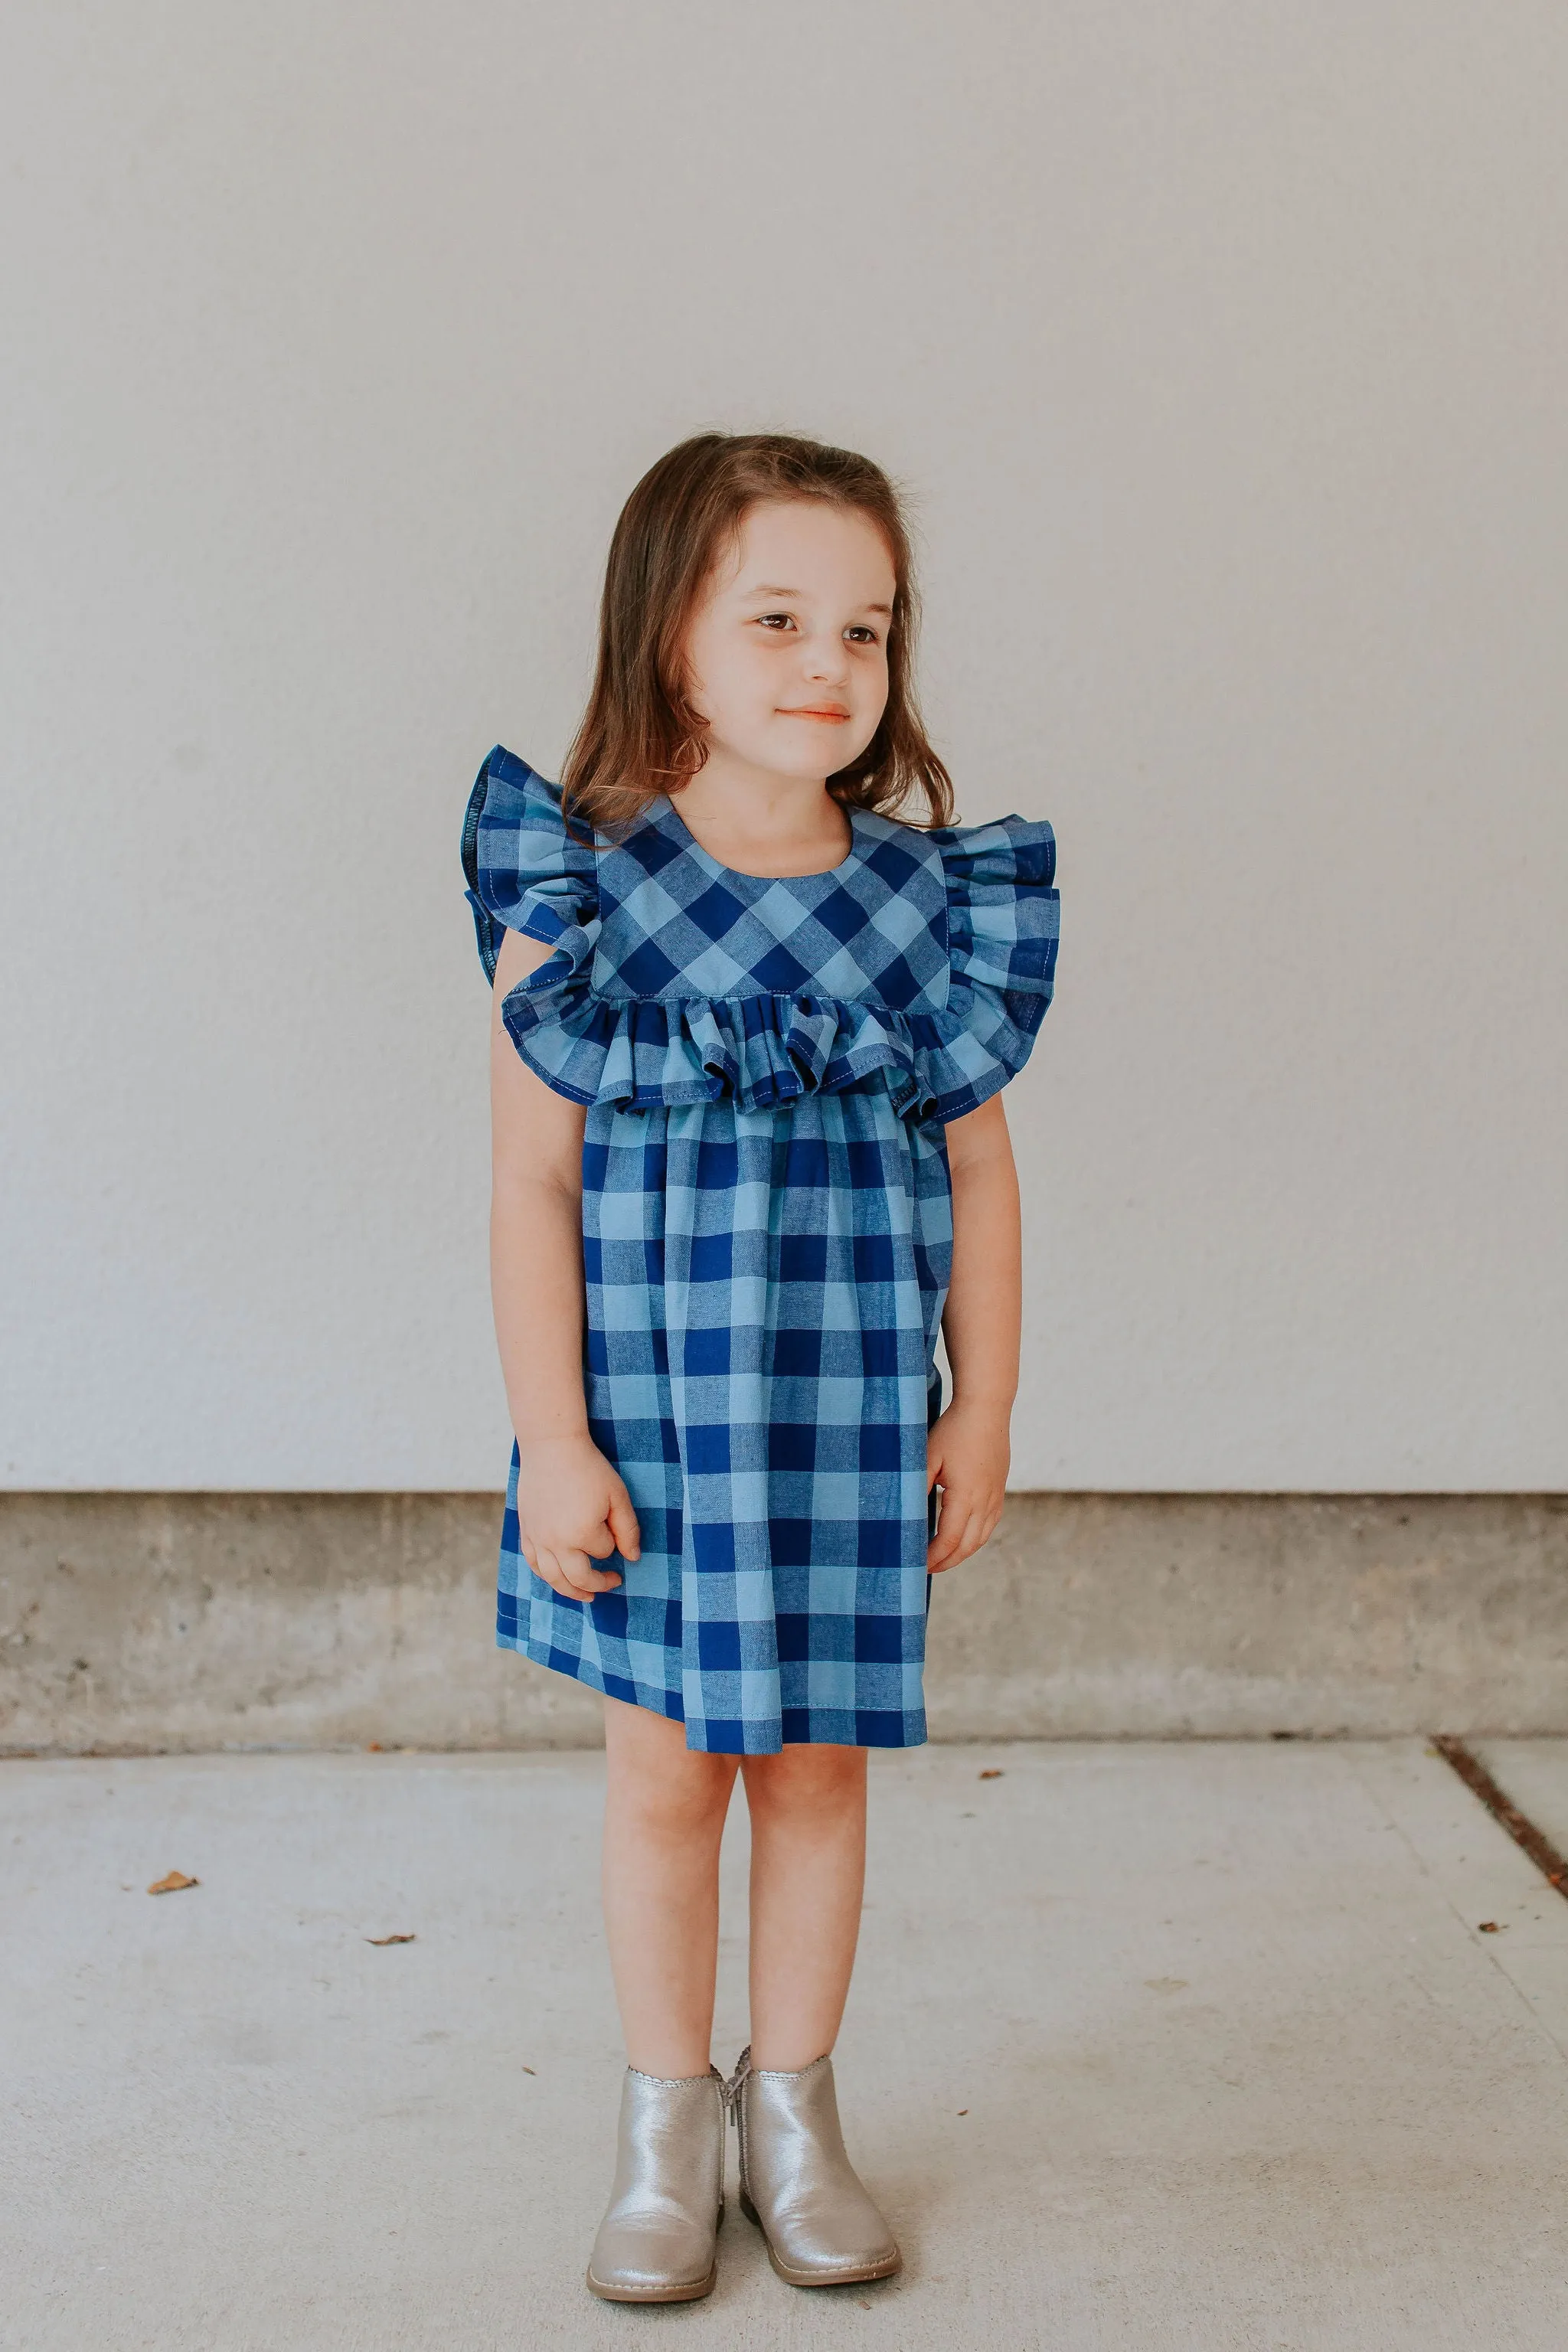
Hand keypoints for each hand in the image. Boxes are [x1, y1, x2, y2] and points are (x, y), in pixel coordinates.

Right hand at [515, 1434, 640, 1600]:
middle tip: (613, 1583)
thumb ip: (628, 1530)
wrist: (551, 1448)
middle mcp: (557, 1542)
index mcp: (582, 1533)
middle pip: (579, 1578)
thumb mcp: (617, 1496)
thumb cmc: (589, 1468)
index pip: (604, 1552)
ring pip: (553, 1579)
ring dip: (571, 1591)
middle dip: (598, 1584)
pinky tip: (557, 1577)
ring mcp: (538, 1539)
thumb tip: (633, 1558)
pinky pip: (534, 1564)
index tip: (611, 1525)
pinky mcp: (526, 1531)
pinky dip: (547, 1576)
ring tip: (586, 1596)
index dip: (612, 1541)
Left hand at [926, 1400, 1008, 1572]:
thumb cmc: (954, 1429)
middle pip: (968, 1546)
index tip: (916, 1564)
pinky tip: (963, 1536)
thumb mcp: (927, 1456)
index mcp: (966, 1497)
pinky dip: (975, 1537)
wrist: (987, 1408)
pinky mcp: (999, 1488)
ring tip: (943, 1557)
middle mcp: (985, 1501)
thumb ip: (916, 1486)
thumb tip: (902, 1514)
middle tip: (926, 1569)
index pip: (949, 1540)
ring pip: (982, 1537)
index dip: (932, 1557)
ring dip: (962, 1552)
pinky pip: (990, 1523)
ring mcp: (995, 1496)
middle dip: (947, 1562)